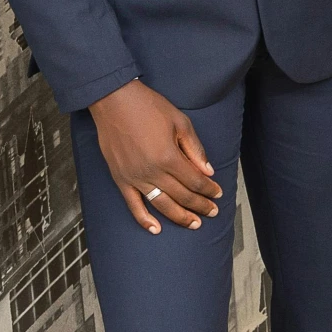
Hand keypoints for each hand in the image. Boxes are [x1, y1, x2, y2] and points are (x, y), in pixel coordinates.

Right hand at [89, 79, 220, 232]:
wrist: (114, 102)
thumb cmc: (149, 108)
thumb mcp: (180, 123)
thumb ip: (195, 150)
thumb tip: (207, 172)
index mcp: (169, 157)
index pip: (195, 181)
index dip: (209, 190)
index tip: (217, 194)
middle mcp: (152, 171)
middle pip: (181, 196)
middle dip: (200, 206)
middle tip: (212, 212)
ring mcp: (134, 177)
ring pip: (161, 204)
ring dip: (179, 217)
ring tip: (194, 224)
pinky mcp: (120, 178)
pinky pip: (132, 204)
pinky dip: (144, 219)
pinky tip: (155, 229)